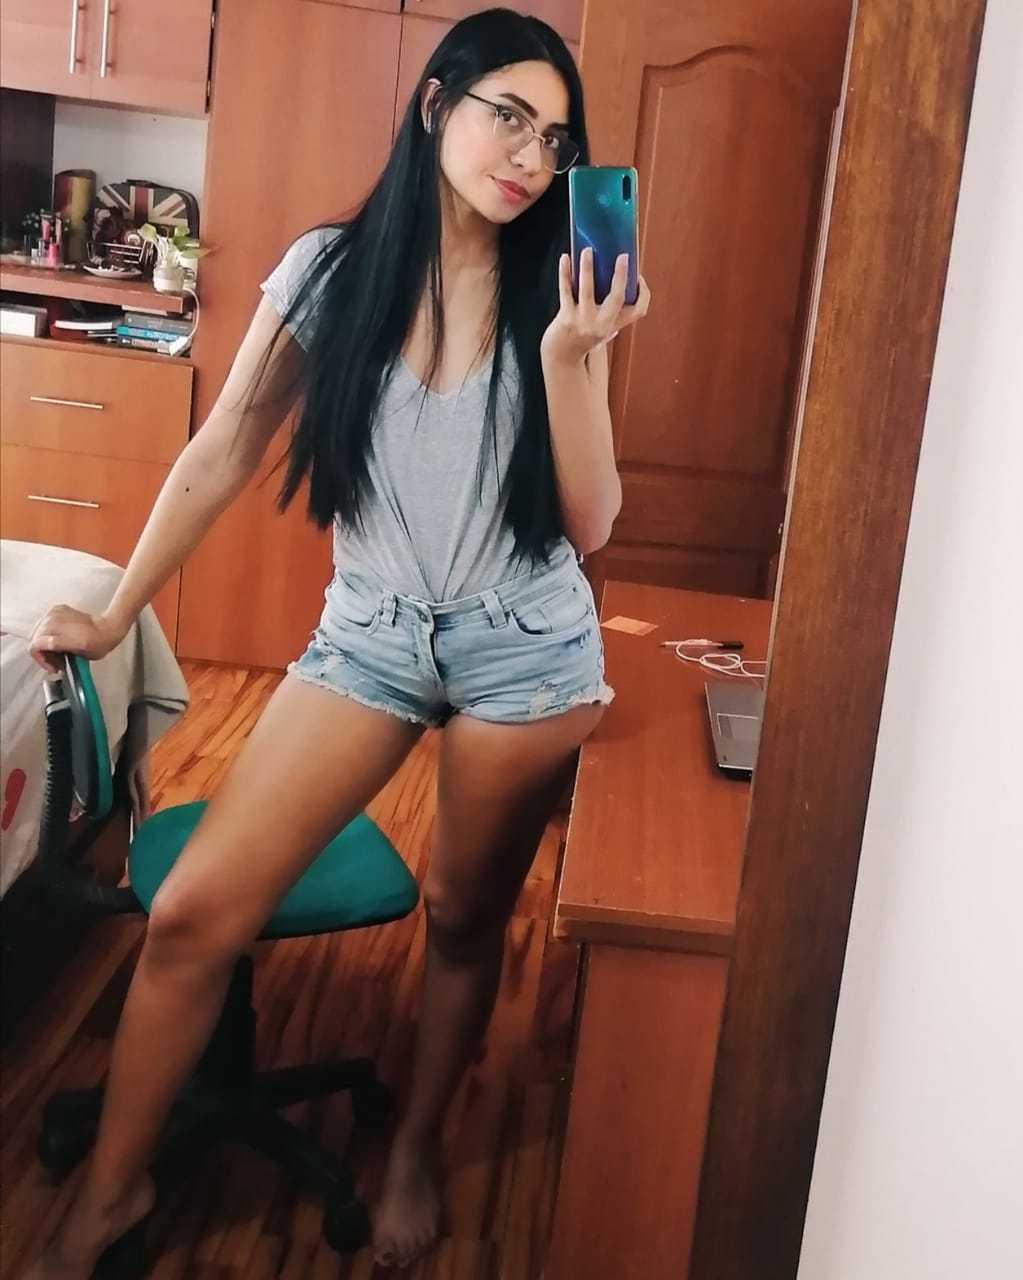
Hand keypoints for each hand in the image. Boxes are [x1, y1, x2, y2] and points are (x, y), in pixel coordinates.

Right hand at [28, 606, 126, 675]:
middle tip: (56, 661)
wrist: (107, 628)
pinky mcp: (57, 609)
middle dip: (44, 653)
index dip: (42, 660)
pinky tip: (58, 637)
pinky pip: (44, 622)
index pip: (36, 646)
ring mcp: (56, 613)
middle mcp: (59, 623)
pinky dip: (48, 632)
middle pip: (36, 640)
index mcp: (66, 637)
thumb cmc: (98, 643)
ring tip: (58, 650)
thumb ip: (61, 657)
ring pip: (38, 631)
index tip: (52, 667)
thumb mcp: (81, 657)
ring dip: (45, 642)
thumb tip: (50, 659)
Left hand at [541, 247, 650, 364]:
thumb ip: (612, 304)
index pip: (639, 309)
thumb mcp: (605, 324)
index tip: (639, 275)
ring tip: (587, 250)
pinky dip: (565, 273)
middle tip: (622, 256)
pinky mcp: (565, 318)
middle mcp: (602, 325)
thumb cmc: (585, 333)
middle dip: (620, 276)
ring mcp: (583, 322)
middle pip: (616, 298)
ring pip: (587, 291)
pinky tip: (565, 258)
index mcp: (615, 324)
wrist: (563, 355)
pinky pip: (566, 291)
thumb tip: (612, 266)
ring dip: (587, 269)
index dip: (643, 292)